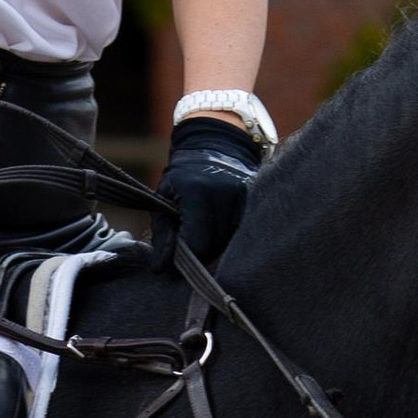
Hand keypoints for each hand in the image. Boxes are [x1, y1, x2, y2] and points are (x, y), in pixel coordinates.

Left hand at [155, 116, 260, 267]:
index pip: (198, 243)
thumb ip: (163, 234)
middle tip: (189, 242)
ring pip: (230, 244)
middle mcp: (227, 194)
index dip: (186, 256)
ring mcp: (246, 199)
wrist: (215, 148)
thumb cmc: (182, 178)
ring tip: (204, 231)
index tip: (176, 255)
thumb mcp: (164, 200)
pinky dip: (230, 238)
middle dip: (200, 253)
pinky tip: (219, 228)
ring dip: (215, 246)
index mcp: (199, 191)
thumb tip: (161, 269)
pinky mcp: (257, 202)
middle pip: (216, 247)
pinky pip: (242, 234)